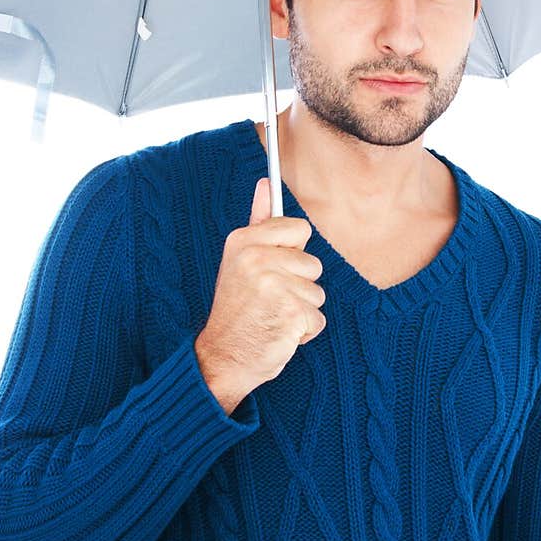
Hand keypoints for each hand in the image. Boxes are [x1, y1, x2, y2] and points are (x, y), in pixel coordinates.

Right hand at [194, 175, 325, 413]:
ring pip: (317, 292)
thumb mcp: (240, 261)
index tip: (272, 269)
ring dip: (301, 310)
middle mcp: (256, 259)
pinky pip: (318, 318)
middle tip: (268, 299)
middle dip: (298, 284)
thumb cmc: (237, 309)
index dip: (291, 253)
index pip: (299, 229)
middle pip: (313, 262)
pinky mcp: (291, 313)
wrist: (223, 357)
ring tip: (272, 316)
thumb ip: (258, 222)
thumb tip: (266, 183)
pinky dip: (304, 332)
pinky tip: (279, 333)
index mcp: (243, 240)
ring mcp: (274, 285)